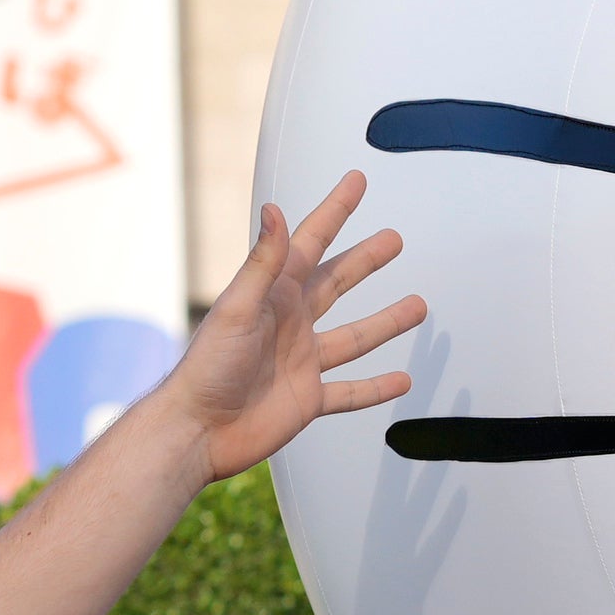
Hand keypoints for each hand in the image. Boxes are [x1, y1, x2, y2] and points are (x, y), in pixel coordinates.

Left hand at [148, 172, 423, 479]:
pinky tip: (399, 381)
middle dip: (365, 260)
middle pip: (337, 283)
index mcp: (274, 295)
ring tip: (416, 307)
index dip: (335, 211)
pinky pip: (351, 391)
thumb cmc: (207, 369)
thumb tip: (274, 213)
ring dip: (385, 322)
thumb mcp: (238, 308)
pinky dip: (376, 388)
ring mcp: (302, 361)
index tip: (355, 185)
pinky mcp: (309, 398)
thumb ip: (263, 263)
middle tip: (392, 240)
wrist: (199, 430)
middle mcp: (291, 324)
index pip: (311, 243)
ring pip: (354, 337)